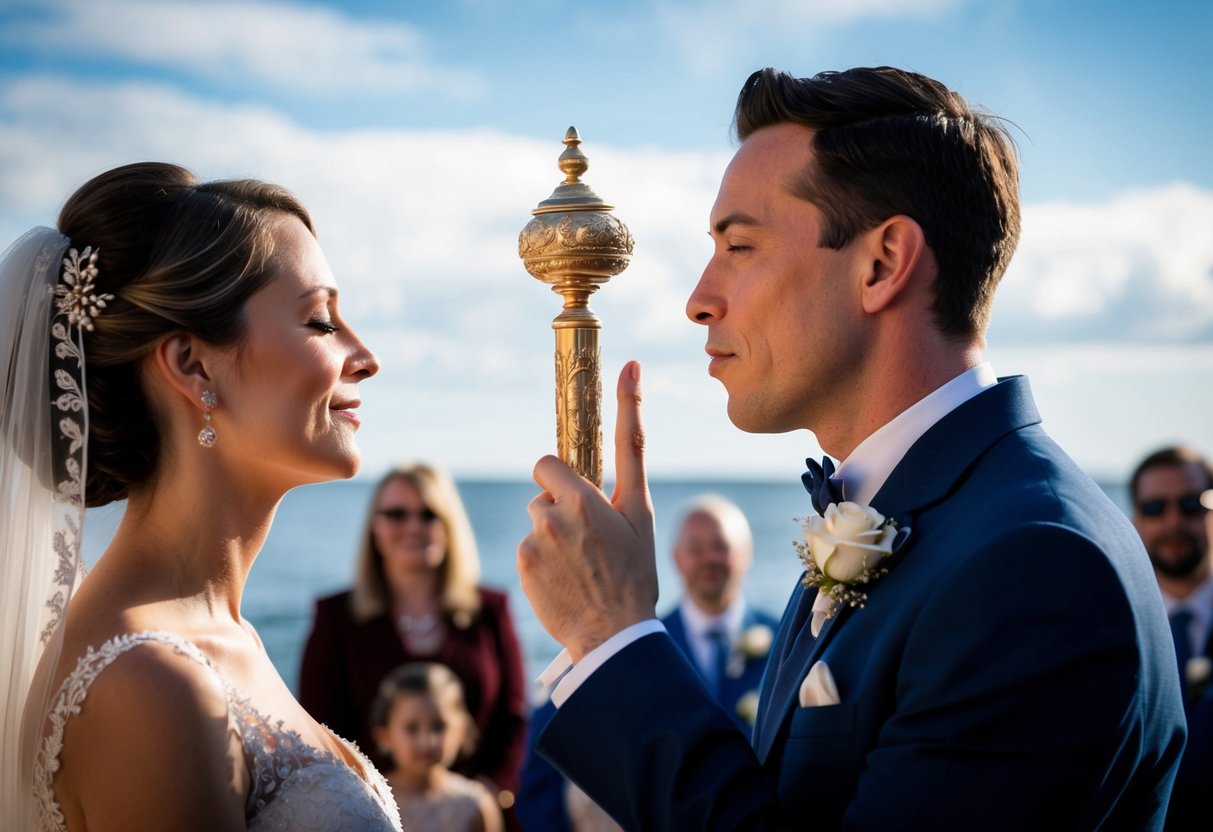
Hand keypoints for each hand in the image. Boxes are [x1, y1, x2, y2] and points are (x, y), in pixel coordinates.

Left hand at [517, 361, 657, 660]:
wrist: (614, 635)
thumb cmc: (634, 573)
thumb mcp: (640, 514)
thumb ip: (632, 451)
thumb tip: (631, 370)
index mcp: (584, 501)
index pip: (549, 463)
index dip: (556, 470)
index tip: (557, 463)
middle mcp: (553, 517)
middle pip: (542, 496)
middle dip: (559, 506)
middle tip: (587, 537)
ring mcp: (533, 544)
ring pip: (535, 523)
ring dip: (551, 535)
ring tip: (578, 564)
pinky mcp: (522, 567)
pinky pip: (528, 550)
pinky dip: (542, 562)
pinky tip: (564, 581)